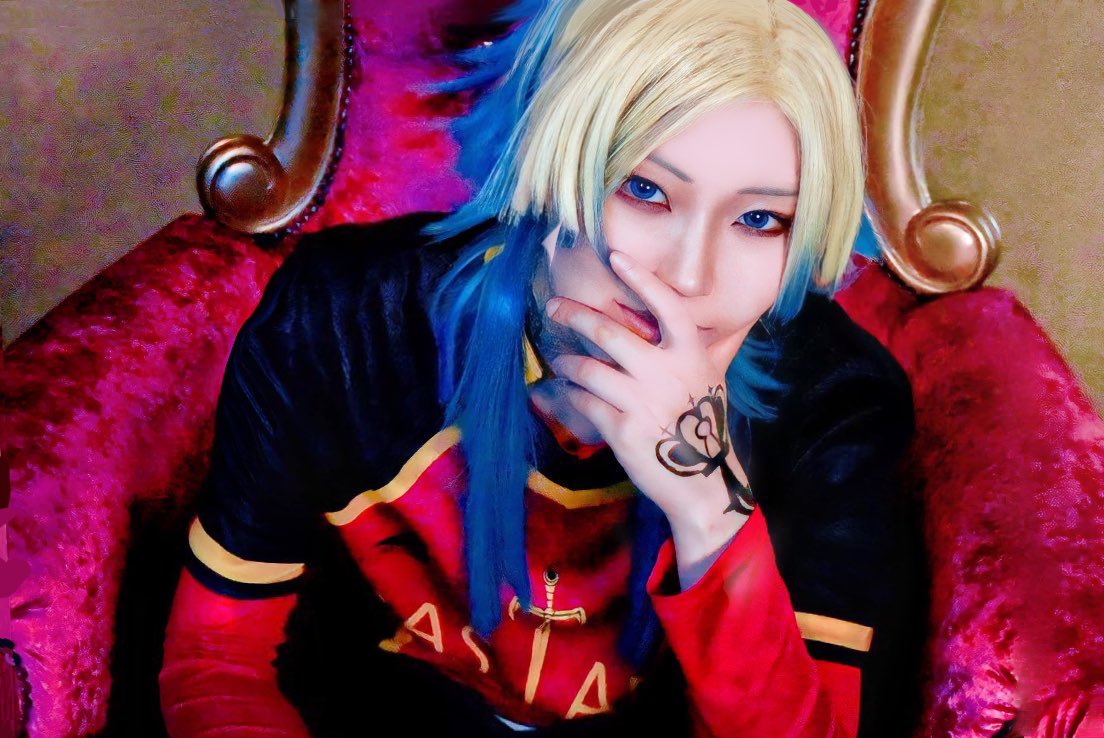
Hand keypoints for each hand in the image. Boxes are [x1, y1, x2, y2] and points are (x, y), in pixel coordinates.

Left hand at [546, 250, 754, 537]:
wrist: (703, 482)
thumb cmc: (703, 428)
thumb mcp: (707, 380)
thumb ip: (683, 351)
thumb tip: (653, 323)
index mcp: (692, 355)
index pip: (667, 305)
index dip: (641, 279)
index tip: (615, 256)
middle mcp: (667, 372)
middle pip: (609, 333)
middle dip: (575, 315)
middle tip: (554, 306)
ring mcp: (643, 400)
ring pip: (587, 368)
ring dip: (567, 362)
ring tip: (560, 360)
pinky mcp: (622, 428)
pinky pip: (583, 400)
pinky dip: (568, 394)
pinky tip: (563, 392)